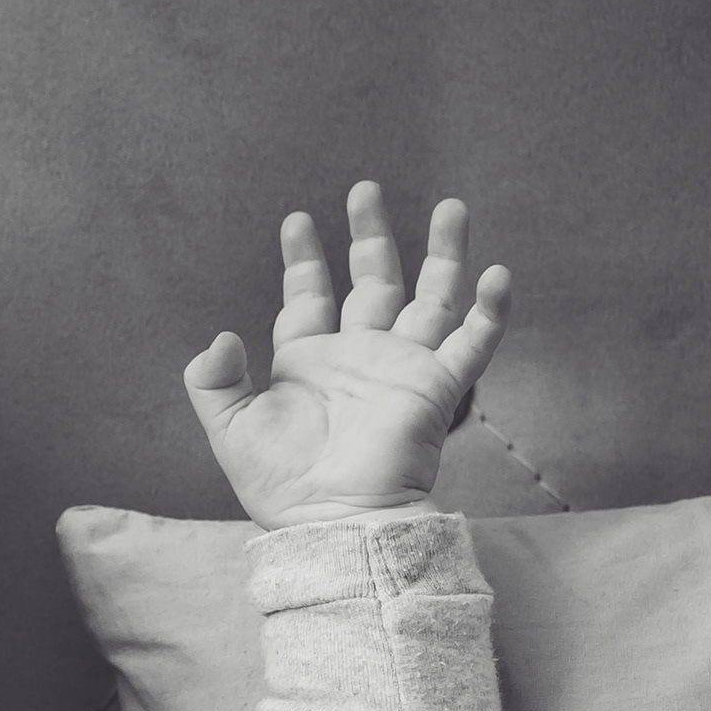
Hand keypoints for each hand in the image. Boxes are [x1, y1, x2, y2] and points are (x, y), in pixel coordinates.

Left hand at [184, 184, 513, 529]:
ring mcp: (402, 368)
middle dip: (371, 235)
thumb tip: (220, 336)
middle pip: (374, 280)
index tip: (297, 219)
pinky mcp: (436, 388)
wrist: (328, 521)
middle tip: (365, 189)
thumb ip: (213, 381)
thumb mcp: (229, 429)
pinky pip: (473, 343)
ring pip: (432, 297)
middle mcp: (360, 356)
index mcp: (309, 361)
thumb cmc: (279, 483)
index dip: (303, 258)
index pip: (309, 295)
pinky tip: (497, 275)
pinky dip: (489, 311)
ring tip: (452, 206)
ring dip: (445, 253)